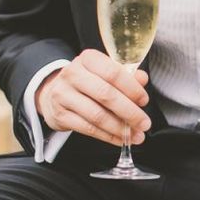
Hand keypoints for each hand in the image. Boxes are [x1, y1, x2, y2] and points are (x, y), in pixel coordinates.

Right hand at [36, 49, 150, 146]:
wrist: (54, 94)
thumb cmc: (87, 83)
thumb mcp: (104, 73)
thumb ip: (125, 75)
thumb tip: (142, 79)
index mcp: (87, 59)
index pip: (113, 72)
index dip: (132, 88)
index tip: (144, 100)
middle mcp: (73, 74)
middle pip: (106, 95)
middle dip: (130, 112)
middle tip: (144, 123)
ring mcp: (63, 95)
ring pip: (97, 115)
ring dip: (120, 128)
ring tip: (136, 135)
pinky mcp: (60, 115)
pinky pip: (89, 129)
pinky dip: (108, 136)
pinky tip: (120, 139)